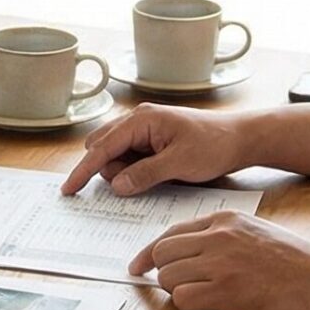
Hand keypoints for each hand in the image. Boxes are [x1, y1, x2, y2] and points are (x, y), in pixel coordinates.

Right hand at [62, 103, 252, 196]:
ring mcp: (144, 129)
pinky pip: (130, 157)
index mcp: (142, 119)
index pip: (101, 147)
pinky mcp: (151, 140)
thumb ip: (145, 174)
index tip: (69, 189)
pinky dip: (135, 170)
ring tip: (159, 175)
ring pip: (115, 155)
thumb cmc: (214, 145)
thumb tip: (117, 185)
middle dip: (110, 170)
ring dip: (126, 172)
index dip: (83, 170)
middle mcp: (138, 120)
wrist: (240, 139)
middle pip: (102, 148)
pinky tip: (156, 174)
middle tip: (138, 182)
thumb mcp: (180, 163)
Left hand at [126, 210, 309, 309]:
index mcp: (224, 220)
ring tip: (205, 299)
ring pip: (167, 278)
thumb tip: (188, 255)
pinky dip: (189, 309)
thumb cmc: (297, 263)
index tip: (138, 267)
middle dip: (164, 274)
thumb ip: (221, 237)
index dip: (150, 253)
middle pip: (162, 254)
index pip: (171, 233)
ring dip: (178, 293)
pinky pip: (183, 300)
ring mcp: (220, 263)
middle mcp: (217, 237)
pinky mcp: (226, 291)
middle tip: (181, 289)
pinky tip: (211, 309)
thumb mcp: (256, 233)